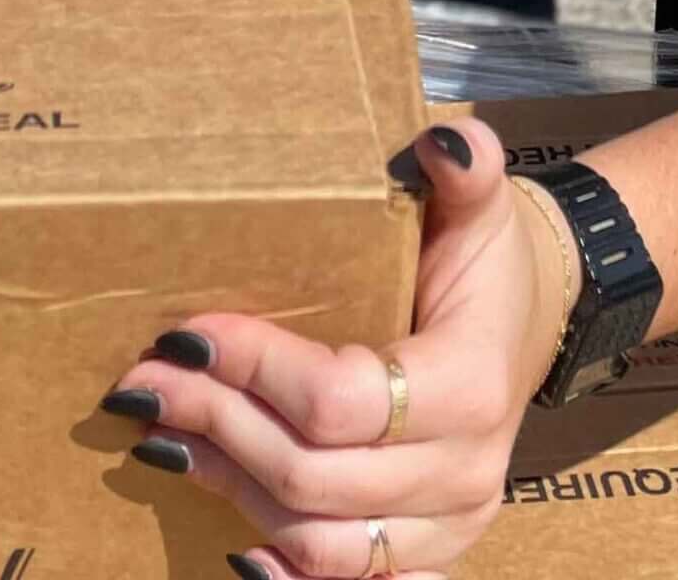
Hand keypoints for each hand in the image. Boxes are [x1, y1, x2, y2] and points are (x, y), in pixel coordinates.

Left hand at [99, 118, 567, 577]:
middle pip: (313, 475)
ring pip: (319, 542)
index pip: (341, 399)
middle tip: (145, 382)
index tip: (186, 334)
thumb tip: (444, 141)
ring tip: (166, 437)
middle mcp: (463, 470)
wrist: (532, 325)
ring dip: (230, 489)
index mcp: (471, 384)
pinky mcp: (429, 552)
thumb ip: (470, 169)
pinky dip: (288, 575)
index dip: (255, 369)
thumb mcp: (481, 208)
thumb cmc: (488, 262)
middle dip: (217, 425)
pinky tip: (232, 547)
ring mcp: (449, 524)